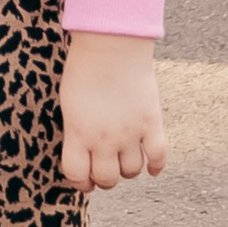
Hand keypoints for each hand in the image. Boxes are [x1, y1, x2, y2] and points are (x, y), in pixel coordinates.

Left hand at [61, 30, 166, 186]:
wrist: (111, 44)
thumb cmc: (84, 68)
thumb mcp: (69, 102)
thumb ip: (75, 129)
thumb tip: (79, 150)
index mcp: (78, 133)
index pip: (77, 174)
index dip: (80, 182)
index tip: (83, 179)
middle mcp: (104, 139)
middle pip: (107, 179)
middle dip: (104, 179)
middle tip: (105, 170)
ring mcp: (130, 134)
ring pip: (132, 172)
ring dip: (128, 170)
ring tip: (124, 160)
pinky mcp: (152, 125)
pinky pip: (158, 157)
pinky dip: (156, 166)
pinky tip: (152, 166)